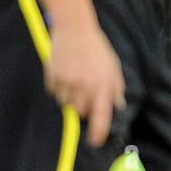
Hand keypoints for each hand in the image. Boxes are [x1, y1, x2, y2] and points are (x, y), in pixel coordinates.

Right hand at [46, 19, 125, 147]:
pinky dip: (59, 87)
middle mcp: (85, 87)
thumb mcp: (113, 67)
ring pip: (66, 104)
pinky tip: (65, 71)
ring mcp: (67, 83)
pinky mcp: (53, 78)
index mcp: (102, 85)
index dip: (98, 132)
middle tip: (86, 90)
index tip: (95, 141)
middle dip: (84, 106)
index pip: (101, 116)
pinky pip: (55, 93)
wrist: (74, 28)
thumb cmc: (96, 48)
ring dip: (71, 97)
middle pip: (81, 112)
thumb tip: (117, 107)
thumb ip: (115, 89)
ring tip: (75, 77)